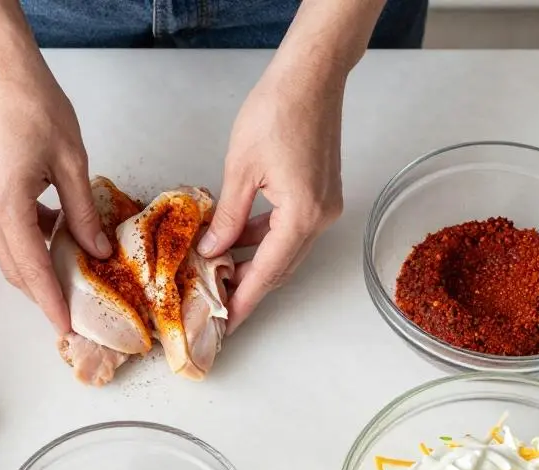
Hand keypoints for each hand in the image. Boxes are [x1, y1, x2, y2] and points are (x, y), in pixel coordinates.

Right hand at [0, 61, 110, 332]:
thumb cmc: (33, 104)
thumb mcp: (72, 161)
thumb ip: (83, 212)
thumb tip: (96, 250)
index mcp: (6, 205)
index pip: (31, 268)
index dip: (50, 301)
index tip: (65, 327)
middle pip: (14, 268)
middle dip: (41, 294)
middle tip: (71, 311)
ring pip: (7, 252)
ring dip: (35, 267)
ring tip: (69, 275)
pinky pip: (4, 230)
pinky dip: (28, 241)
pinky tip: (56, 235)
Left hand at [197, 60, 346, 333]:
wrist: (311, 77)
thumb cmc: (276, 111)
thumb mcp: (240, 170)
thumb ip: (229, 217)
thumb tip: (213, 251)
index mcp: (302, 215)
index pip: (268, 272)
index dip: (244, 300)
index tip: (225, 324)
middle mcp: (321, 217)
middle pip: (281, 267)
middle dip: (249, 287)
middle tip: (218, 306)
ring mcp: (325, 206)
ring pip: (286, 249)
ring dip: (255, 262)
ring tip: (221, 275)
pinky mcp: (322, 193)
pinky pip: (291, 229)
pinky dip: (266, 239)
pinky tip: (239, 240)